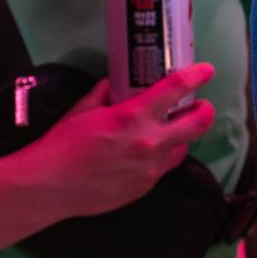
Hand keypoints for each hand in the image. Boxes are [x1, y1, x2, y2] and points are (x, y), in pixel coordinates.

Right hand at [14, 62, 218, 221]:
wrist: (49, 187)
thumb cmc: (63, 144)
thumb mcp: (83, 110)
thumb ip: (105, 94)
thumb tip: (114, 86)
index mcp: (133, 116)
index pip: (176, 89)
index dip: (197, 76)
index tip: (207, 71)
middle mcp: (149, 141)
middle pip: (198, 124)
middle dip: (204, 111)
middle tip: (200, 106)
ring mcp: (150, 168)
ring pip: (182, 148)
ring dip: (181, 137)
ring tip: (169, 132)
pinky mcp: (145, 187)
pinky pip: (162, 168)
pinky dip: (159, 158)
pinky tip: (144, 156)